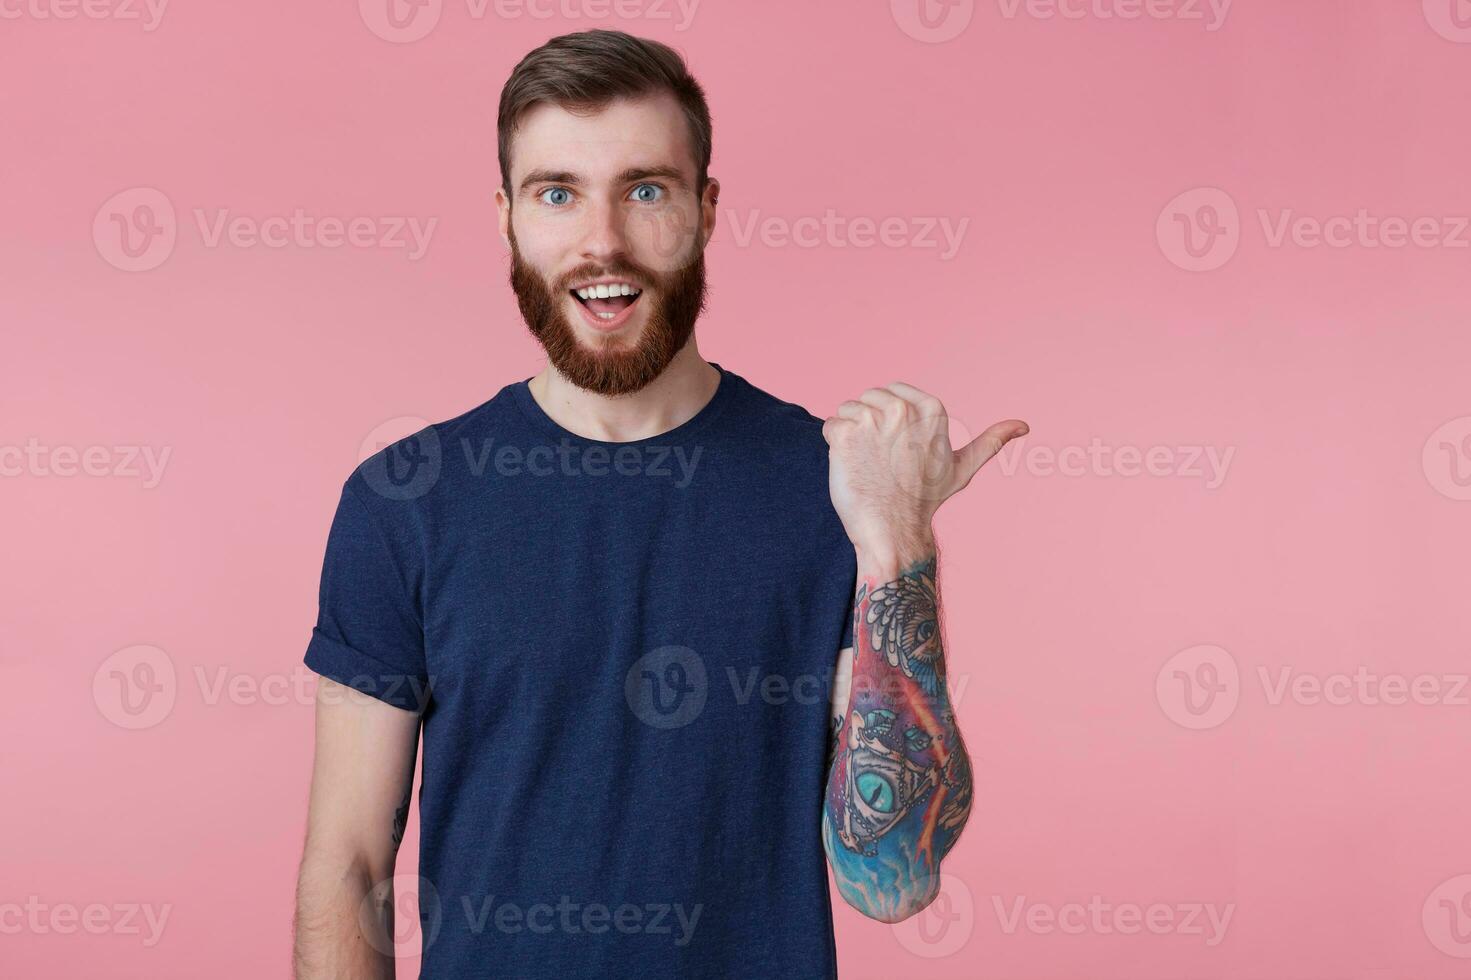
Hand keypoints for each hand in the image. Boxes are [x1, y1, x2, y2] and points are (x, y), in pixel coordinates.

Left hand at [821, 382, 1028, 560]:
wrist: (893, 530)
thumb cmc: (925, 500)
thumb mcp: (962, 467)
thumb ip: (990, 442)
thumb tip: (1023, 425)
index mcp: (931, 407)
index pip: (892, 391)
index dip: (889, 418)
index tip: (898, 448)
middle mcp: (902, 408)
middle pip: (867, 398)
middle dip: (868, 425)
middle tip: (882, 460)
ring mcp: (872, 418)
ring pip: (847, 410)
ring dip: (851, 436)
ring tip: (868, 464)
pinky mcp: (845, 432)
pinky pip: (830, 427)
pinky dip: (834, 447)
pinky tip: (852, 467)